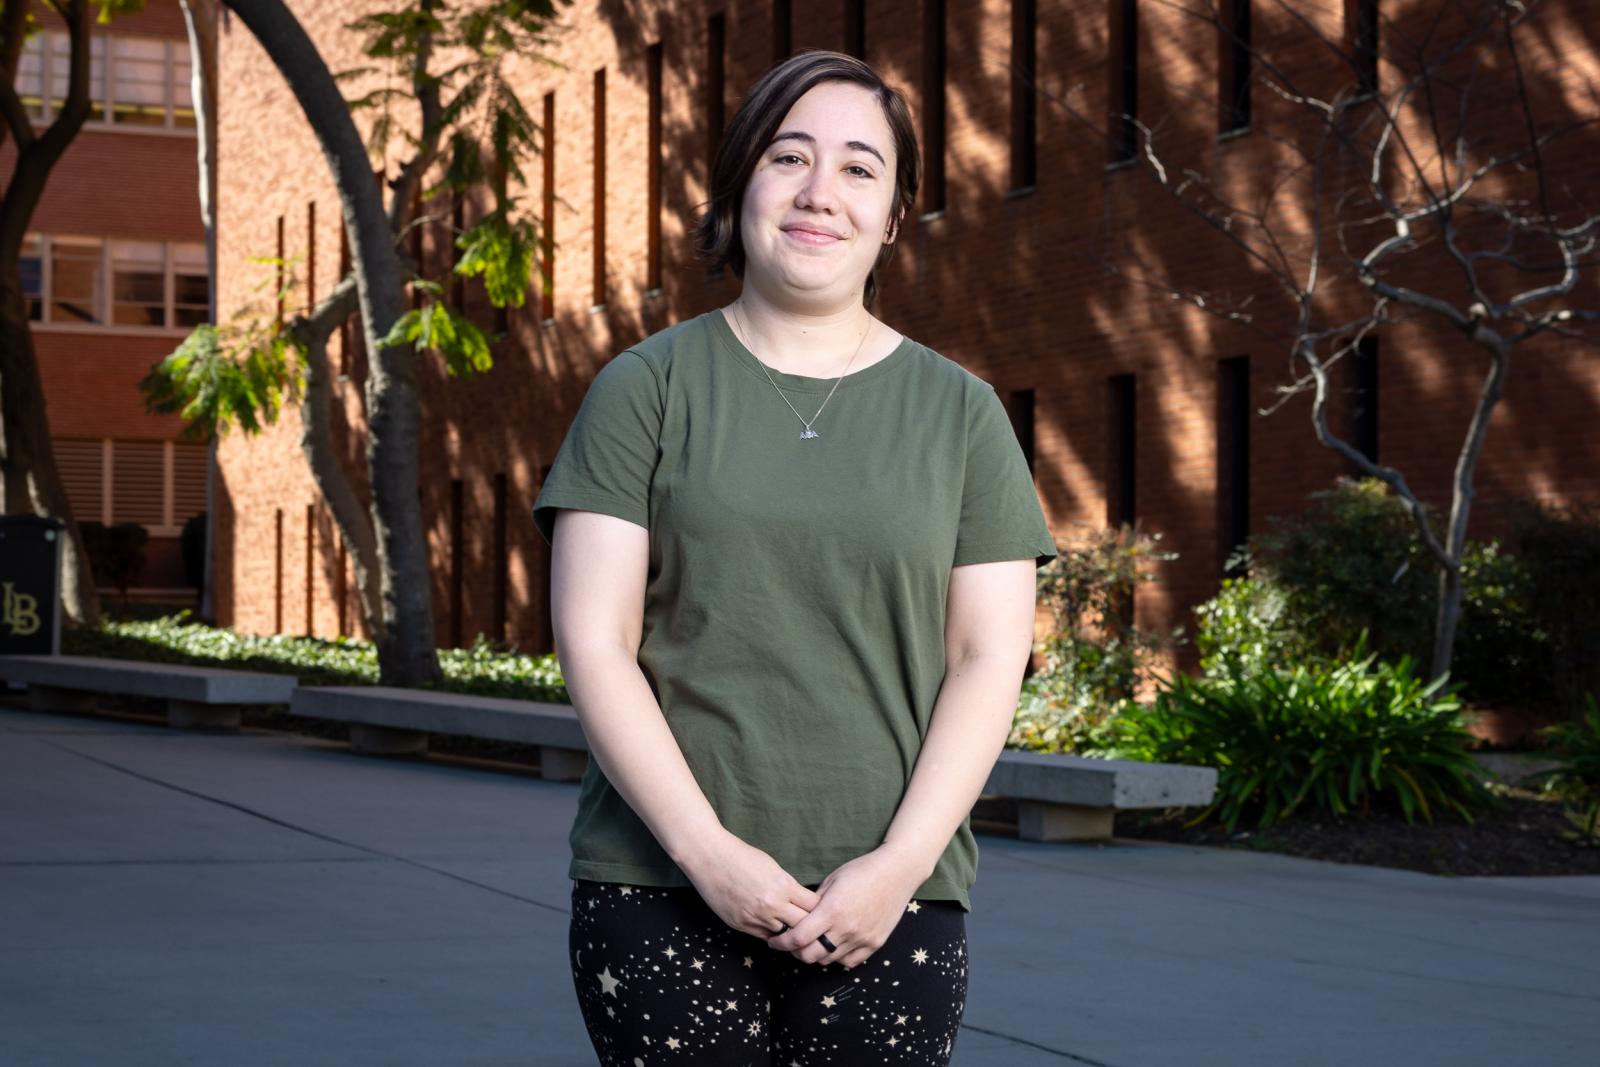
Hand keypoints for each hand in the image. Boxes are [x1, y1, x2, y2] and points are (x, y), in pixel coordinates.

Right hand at [679, 830, 821, 940]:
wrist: (710, 857)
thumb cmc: (742, 856)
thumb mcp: (772, 867)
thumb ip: (787, 886)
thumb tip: (801, 902)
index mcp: (783, 886)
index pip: (813, 907)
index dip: (820, 910)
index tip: (822, 911)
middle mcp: (771, 905)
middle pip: (803, 925)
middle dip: (810, 927)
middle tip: (816, 928)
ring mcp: (755, 917)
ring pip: (784, 936)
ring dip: (790, 933)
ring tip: (798, 933)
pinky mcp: (741, 924)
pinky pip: (765, 937)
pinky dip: (773, 935)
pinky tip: (777, 931)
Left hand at [764, 845, 926, 968]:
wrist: (897, 872)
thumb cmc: (862, 870)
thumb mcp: (832, 880)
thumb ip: (814, 902)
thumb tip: (798, 916)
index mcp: (832, 910)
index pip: (799, 937)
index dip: (782, 943)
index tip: (774, 942)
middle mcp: (847, 928)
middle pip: (811, 955)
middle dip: (796, 952)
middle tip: (791, 945)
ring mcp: (862, 939)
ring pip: (829, 960)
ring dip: (816, 955)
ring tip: (813, 943)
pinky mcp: (875, 944)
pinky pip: (849, 961)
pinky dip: (837, 958)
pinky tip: (833, 946)